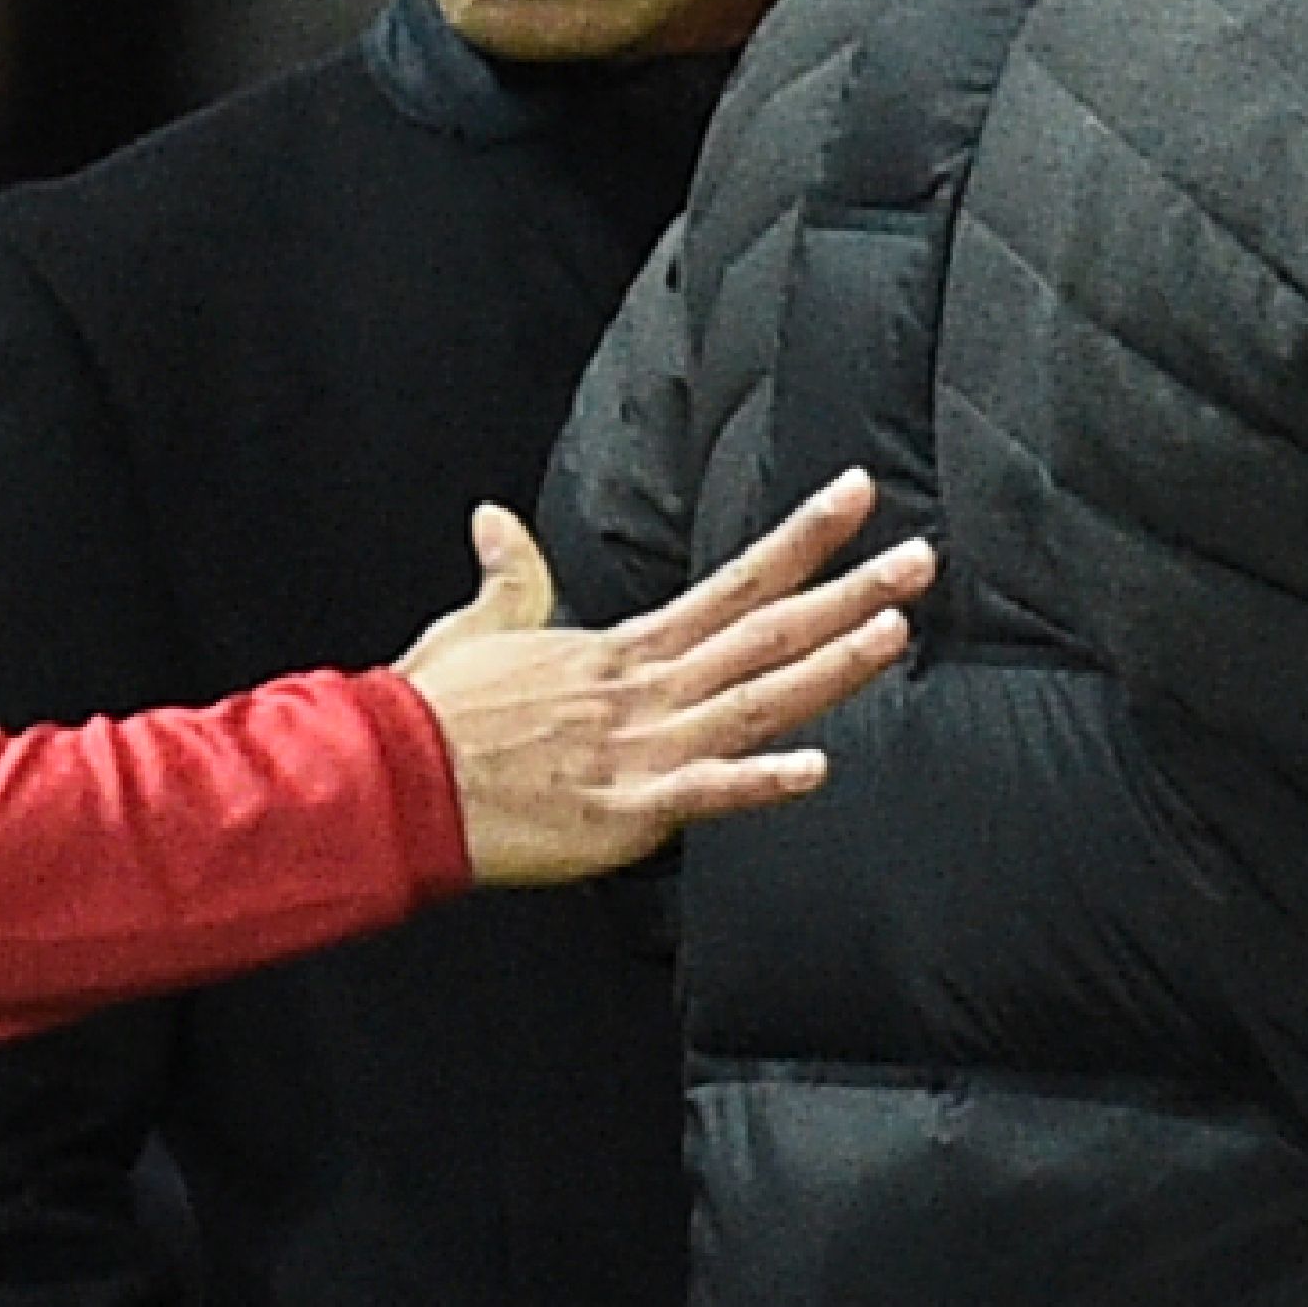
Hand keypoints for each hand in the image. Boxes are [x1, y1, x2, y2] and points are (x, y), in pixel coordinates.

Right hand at [395, 469, 933, 887]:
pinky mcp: (624, 809)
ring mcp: (644, 747)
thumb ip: (509, 577)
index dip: (805, 539)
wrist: (384, 779)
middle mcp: (650, 689)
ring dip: (830, 668)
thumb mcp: (477, 630)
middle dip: (851, 594)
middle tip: (923, 559)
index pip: (738, 582)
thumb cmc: (431, 713)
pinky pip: (704, 793)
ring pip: (757, 699)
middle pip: (769, 632)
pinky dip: (760, 783)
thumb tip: (493, 519)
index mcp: (628, 650)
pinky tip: (816, 770)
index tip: (860, 496)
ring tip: (896, 631)